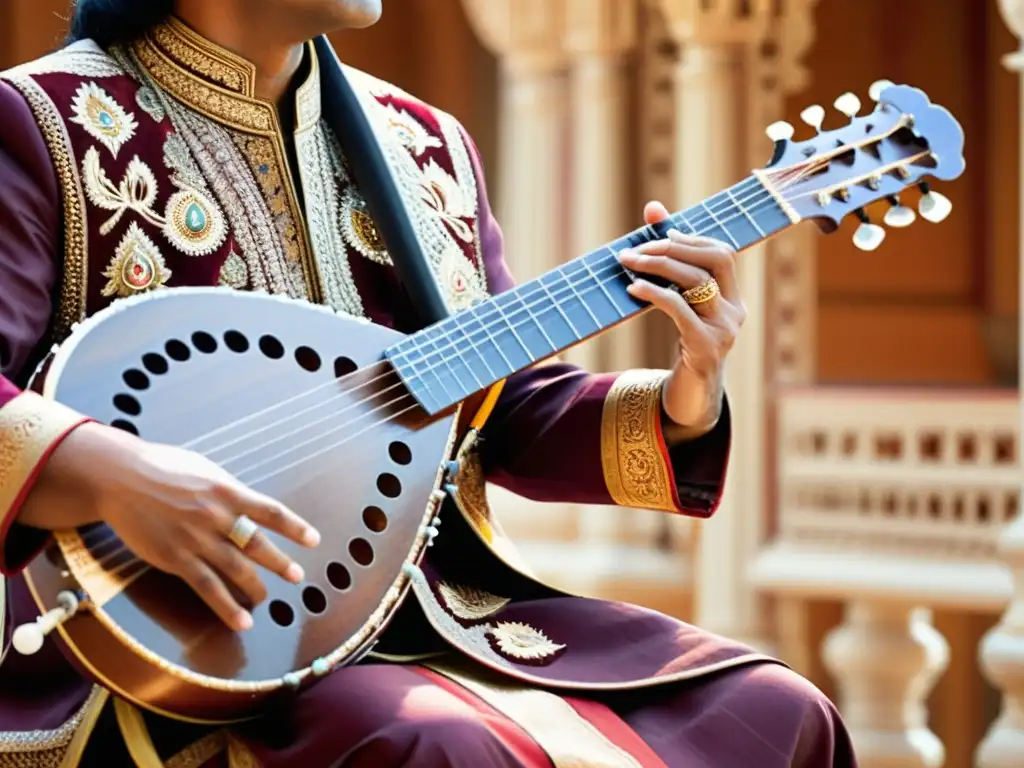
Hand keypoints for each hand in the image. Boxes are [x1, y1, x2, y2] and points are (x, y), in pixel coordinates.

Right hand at [29, 422, 320, 631]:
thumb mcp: (203, 469)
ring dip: (257, 587)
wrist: (118, 478)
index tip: (314, 540)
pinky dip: (227, 608)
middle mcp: (216, 516)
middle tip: (298, 577)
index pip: (271, 512)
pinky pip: (208, 588)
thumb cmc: (161, 468)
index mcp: (227, 491)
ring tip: (268, 598)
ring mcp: (196, 540)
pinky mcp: (176, 559)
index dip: (295, 528)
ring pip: (237, 570)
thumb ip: (228, 490)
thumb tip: (248, 503)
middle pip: (258, 545)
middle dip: (282, 563)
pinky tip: (241, 622)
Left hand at [616, 201, 744, 436]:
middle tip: (634, 250)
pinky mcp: (705, 347)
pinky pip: (681, 310)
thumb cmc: (683, 342)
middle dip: (672, 249)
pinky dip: (656, 294)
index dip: (691, 238)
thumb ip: (670, 260)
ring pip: (697, 283)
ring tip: (628, 263)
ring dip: (658, 267)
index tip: (660, 233)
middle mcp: (735, 311)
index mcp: (733, 297)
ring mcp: (724, 330)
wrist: (691, 395)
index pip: (721, 253)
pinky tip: (634, 288)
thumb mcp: (680, 301)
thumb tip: (653, 208)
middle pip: (714, 261)